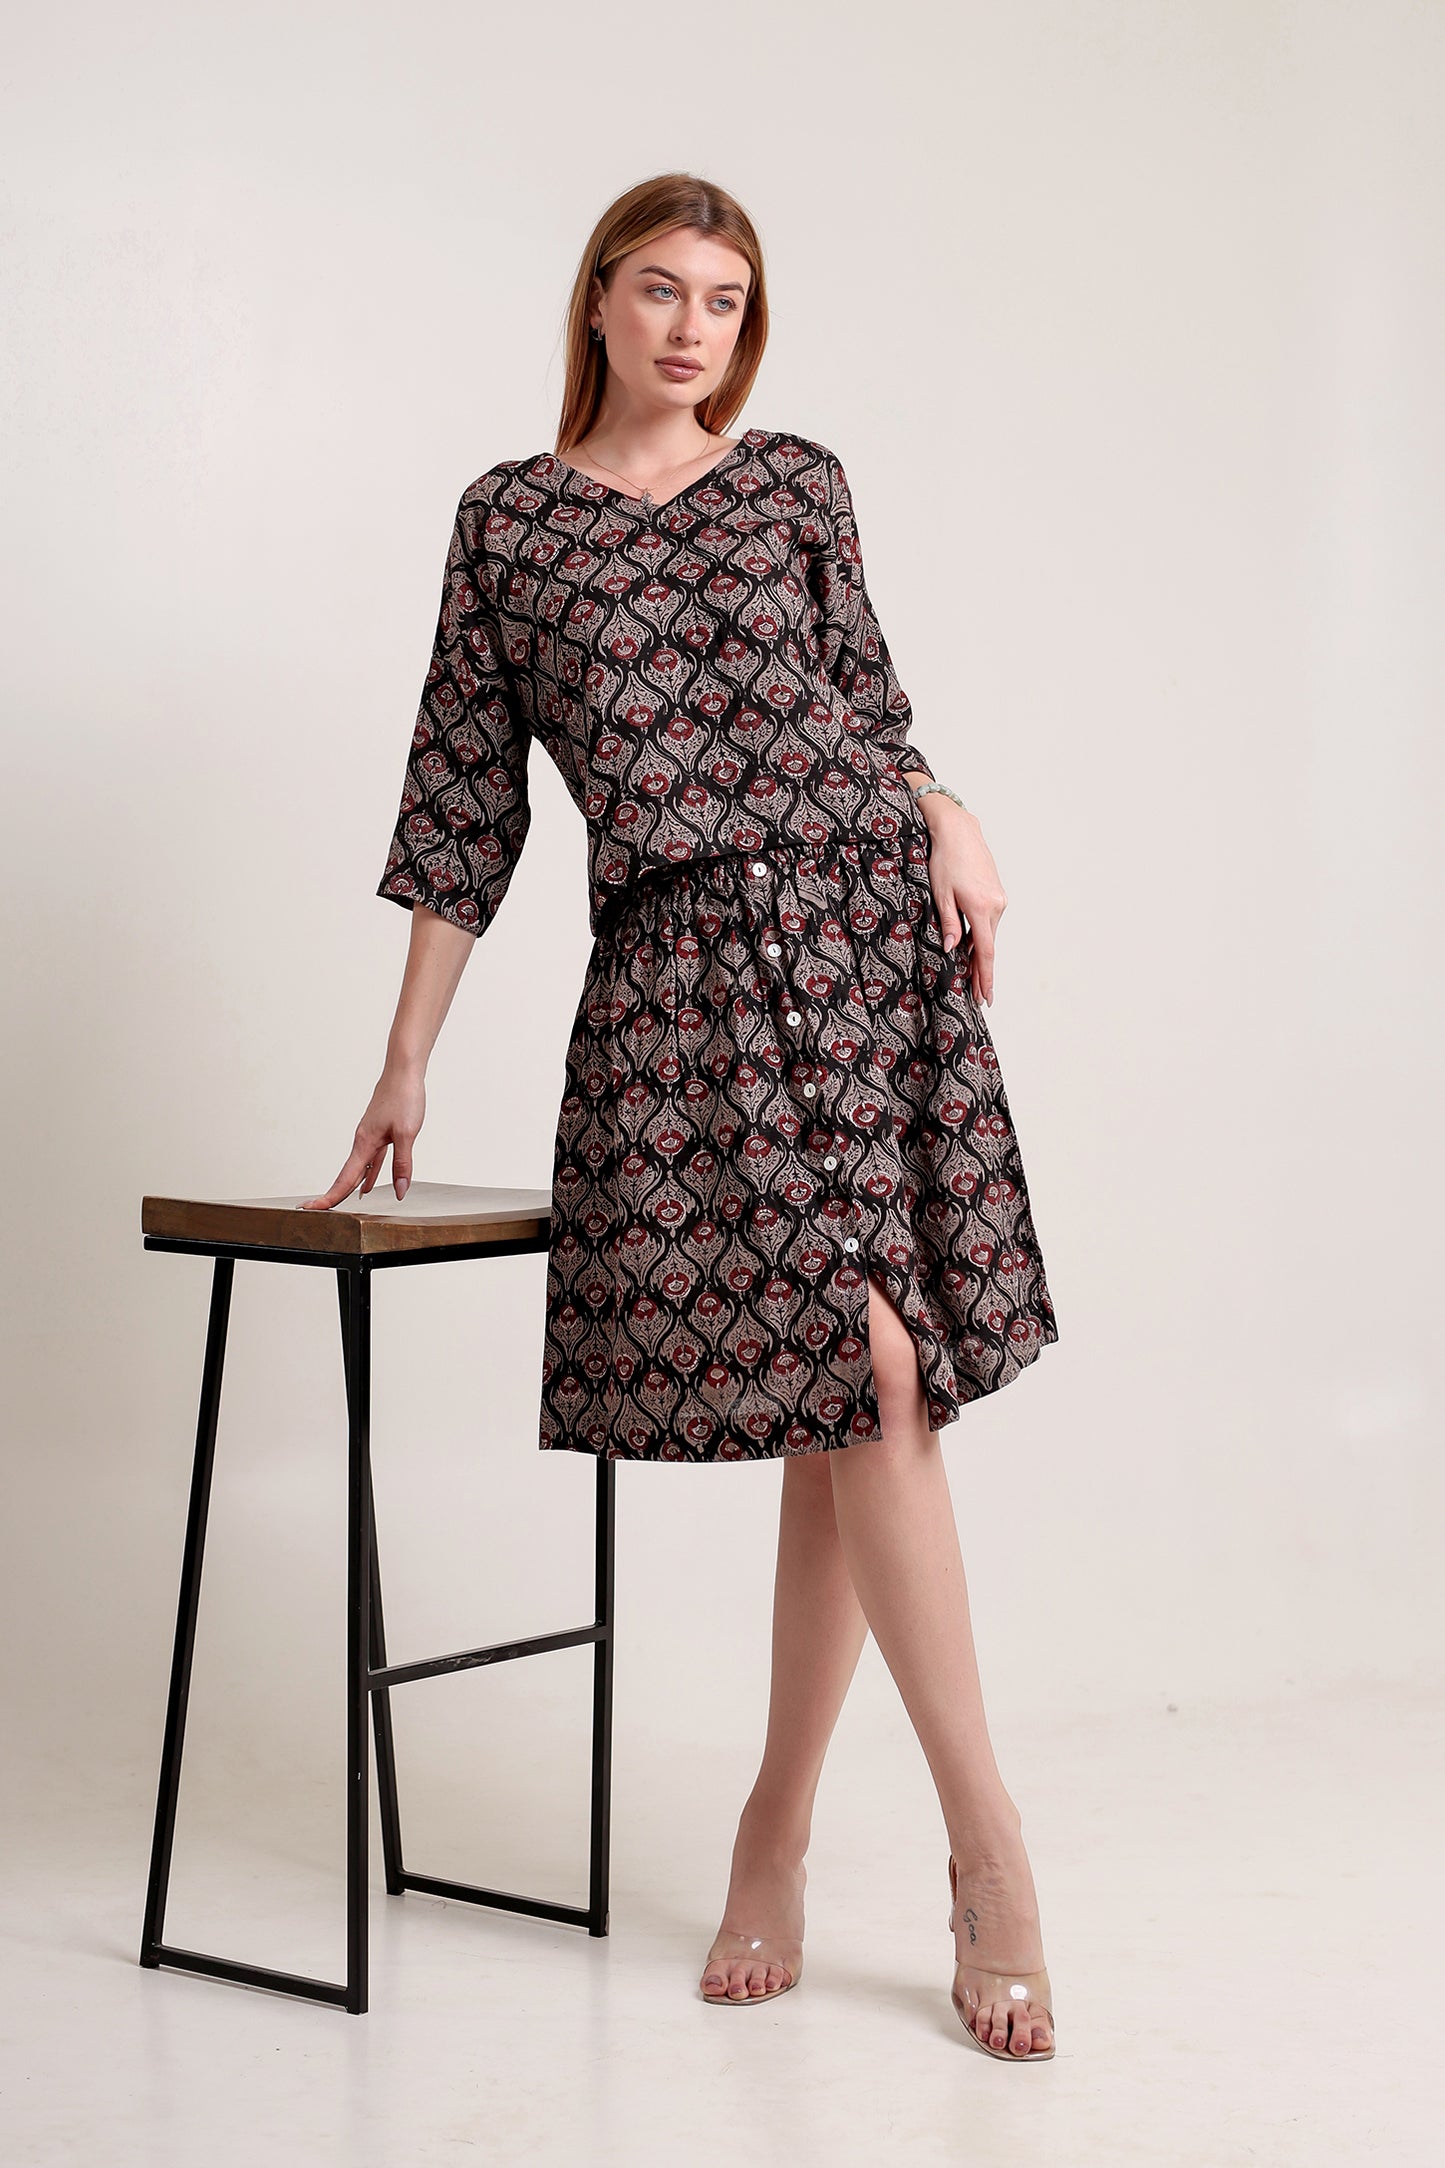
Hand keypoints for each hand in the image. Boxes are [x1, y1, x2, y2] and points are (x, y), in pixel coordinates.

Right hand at [300, 1059, 426, 1209]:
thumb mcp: (407, 1134)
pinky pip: (371, 1161)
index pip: (345, 1179)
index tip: (312, 1210)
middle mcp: (363, 1142)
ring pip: (358, 1170)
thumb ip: (402, 1164)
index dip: (330, 1197)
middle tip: (316, 1212)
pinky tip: (367, 1186)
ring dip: (349, 1188)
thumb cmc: (404, 1097)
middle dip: (333, 1195)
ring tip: (338, 1205)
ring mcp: (370, 1138)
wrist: (404, 1072)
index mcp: (364, 1143)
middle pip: (346, 1177)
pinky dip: (368, 1175)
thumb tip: (400, 1191)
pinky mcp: (380, 1134)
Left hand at [919, 798, 1006, 1006]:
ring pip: (989, 933)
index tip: (986, 997)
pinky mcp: (996, 893)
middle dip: (982, 972)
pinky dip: (981, 936)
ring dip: (980, 954)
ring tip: (971, 977)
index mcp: (980, 908)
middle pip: (989, 946)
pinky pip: (988, 921)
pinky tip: (971, 947)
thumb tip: (951, 950)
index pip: (986, 952)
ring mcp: (999, 899)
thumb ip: (948, 923)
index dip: (986, 977)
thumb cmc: (944, 859)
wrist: (959, 830)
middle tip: (977, 997)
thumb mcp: (940, 894)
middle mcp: (996, 905)